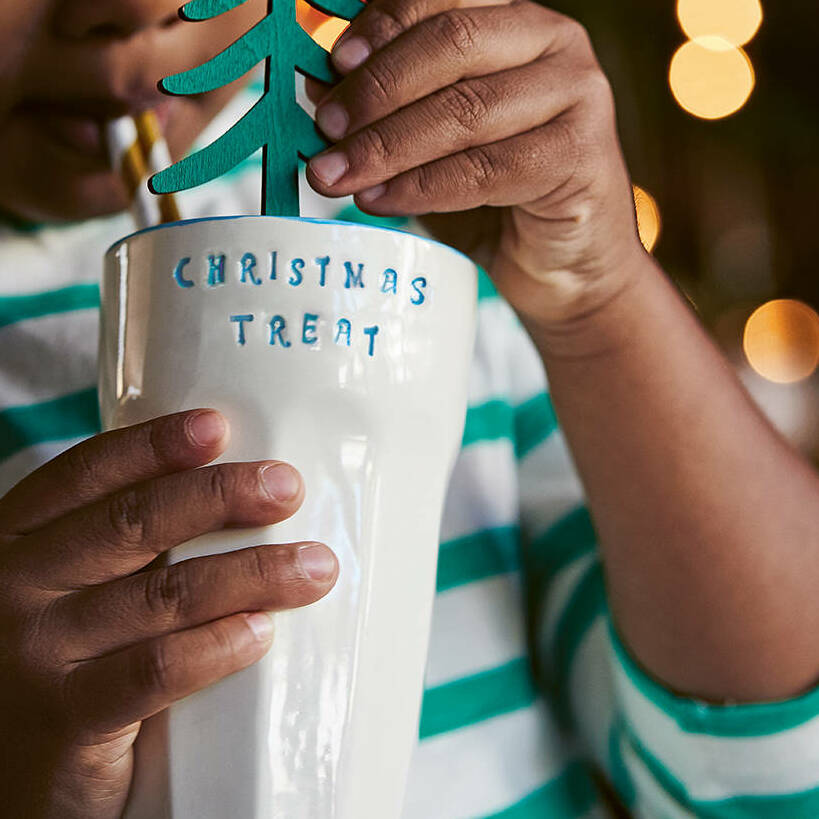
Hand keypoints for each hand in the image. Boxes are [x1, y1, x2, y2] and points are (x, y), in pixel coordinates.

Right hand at [0, 411, 336, 817]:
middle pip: (132, 523)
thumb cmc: (57, 660)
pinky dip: (217, 646)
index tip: (217, 426)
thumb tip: (233, 496)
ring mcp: (38, 654)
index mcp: (19, 541)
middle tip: (286, 486)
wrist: (5, 768)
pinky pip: (155, 670)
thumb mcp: (65, 588)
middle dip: (220, 496)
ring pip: (163, 594)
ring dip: (251, 573)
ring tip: (313, 566)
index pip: (86, 474)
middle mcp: (18, 588)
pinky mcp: (68, 720)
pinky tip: (261, 632)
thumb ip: (119, 548)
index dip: (153, 446)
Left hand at [306, 0, 644, 328]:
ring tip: (337, 175)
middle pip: (451, 47)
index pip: (442, 3)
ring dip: (388, 146)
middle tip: (326, 131)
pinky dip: (422, 187)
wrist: (566, 266)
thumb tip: (320, 93)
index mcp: (516, 23)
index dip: (382, 28)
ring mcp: (577, 95)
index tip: (330, 67)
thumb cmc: (497, 200)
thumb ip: (391, 113)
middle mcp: (554, 44)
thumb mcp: (435, 146)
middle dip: (376, 91)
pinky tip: (379, 201)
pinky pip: (484, 168)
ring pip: (465, 110)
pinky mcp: (581, 154)